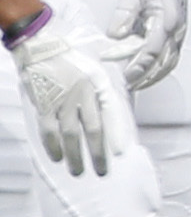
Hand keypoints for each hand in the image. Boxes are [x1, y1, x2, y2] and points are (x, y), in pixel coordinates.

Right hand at [11, 17, 131, 176]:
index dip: (116, 134)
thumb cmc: (70, 52)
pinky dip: (52, 146)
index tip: (122, 151)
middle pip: (93, 130)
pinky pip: (48, 131)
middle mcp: (82, 96)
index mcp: (98, 85)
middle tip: (101, 171)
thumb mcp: (98, 59)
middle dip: (97, 153)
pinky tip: (57, 157)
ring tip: (78, 171)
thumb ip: (110, 74)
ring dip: (75, 155)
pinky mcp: (44, 105)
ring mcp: (62, 102)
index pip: (112, 114)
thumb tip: (124, 84)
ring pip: (70, 135)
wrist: (40, 44)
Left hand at [102, 0, 188, 88]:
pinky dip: (159, 71)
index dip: (138, 62)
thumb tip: (116, 34)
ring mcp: (179, 36)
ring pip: (169, 64)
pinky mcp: (177, 38)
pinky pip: (171, 60)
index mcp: (168, 19)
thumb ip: (125, 13)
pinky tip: (148, 76)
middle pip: (163, 61)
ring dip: (153, 76)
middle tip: (128, 84)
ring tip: (136, 85)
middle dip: (145, 75)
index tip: (124, 72)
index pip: (153, 48)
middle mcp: (177, 31)